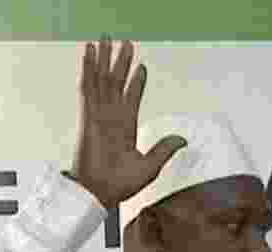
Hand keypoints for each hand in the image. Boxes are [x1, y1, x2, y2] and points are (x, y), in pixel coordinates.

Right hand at [71, 36, 186, 207]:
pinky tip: (89, 52)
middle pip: (116, 82)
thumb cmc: (119, 185)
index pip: (131, 99)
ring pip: (102, 79)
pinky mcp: (89, 115)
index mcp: (126, 128)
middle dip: (120, 63)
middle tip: (125, 43)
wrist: (99, 193)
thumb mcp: (150, 166)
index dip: (136, 83)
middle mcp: (112, 117)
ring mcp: (99, 114)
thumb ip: (164, 149)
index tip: (141, 67)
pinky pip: (89, 86)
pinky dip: (89, 68)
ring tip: (105, 38)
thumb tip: (183, 139)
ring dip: (104, 58)